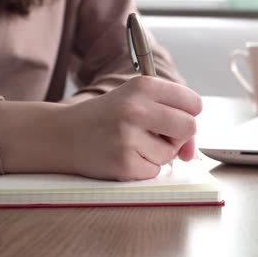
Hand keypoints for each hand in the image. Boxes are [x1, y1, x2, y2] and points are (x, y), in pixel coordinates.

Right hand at [64, 76, 201, 179]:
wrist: (64, 134)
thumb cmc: (108, 117)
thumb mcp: (137, 101)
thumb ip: (172, 118)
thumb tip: (191, 153)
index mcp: (143, 86)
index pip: (193, 102)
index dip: (188, 114)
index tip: (174, 118)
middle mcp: (135, 108)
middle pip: (189, 127)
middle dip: (179, 136)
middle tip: (158, 134)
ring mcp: (128, 136)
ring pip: (170, 153)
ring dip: (157, 153)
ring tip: (132, 143)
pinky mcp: (123, 162)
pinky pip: (154, 171)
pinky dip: (143, 168)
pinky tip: (123, 155)